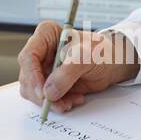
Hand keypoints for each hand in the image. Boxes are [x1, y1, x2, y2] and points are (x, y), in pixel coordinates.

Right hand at [17, 23, 138, 112]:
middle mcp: (40, 52)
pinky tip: (74, 99)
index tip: (43, 93)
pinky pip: (45, 99)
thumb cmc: (102, 51)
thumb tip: (49, 92)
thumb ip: (67, 73)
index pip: (28, 56)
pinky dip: (58, 103)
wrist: (113, 63)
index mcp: (46, 35)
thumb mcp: (87, 57)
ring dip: (51, 101)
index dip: (32, 76)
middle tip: (58, 104)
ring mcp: (43, 69)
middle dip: (42, 95)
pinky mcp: (49, 83)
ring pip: (33, 91)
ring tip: (71, 101)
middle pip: (27, 77)